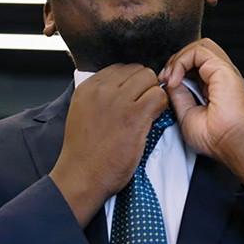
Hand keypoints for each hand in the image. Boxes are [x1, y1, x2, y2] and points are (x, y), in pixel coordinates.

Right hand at [49, 64, 167, 226]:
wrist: (82, 175)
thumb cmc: (83, 151)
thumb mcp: (81, 112)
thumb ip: (97, 96)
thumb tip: (119, 88)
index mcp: (88, 88)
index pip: (120, 68)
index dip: (132, 80)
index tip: (135, 92)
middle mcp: (102, 90)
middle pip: (137, 70)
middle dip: (145, 84)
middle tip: (145, 101)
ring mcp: (119, 102)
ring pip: (150, 79)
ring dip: (154, 92)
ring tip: (150, 109)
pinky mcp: (135, 117)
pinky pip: (158, 96)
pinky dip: (161, 104)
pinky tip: (154, 116)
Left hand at [159, 38, 243, 187]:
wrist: (233, 142)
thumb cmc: (217, 137)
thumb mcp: (187, 114)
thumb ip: (179, 94)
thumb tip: (169, 81)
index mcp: (213, 86)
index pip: (192, 65)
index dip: (174, 70)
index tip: (164, 84)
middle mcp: (219, 76)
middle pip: (195, 52)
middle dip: (175, 61)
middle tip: (165, 78)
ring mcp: (222, 70)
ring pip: (198, 46)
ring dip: (178, 58)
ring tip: (170, 76)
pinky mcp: (222, 68)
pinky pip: (197, 51)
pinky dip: (181, 62)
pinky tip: (175, 79)